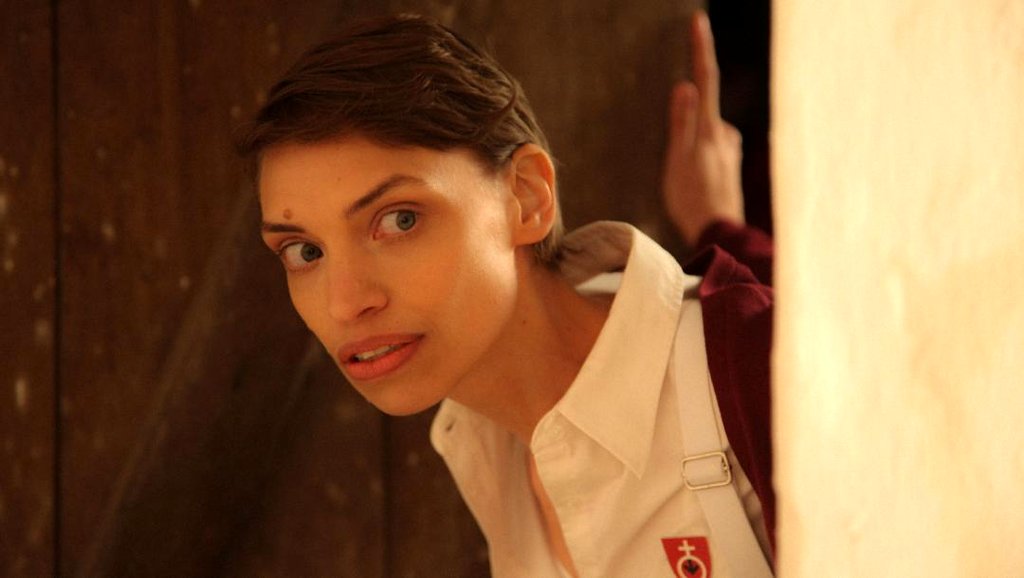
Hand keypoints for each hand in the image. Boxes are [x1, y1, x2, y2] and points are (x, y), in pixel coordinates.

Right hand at [662, 10, 744, 246]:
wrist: (719, 233)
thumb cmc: (692, 201)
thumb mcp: (678, 162)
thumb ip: (681, 124)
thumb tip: (686, 86)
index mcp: (710, 130)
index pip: (706, 80)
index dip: (702, 50)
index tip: (699, 22)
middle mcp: (726, 134)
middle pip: (702, 111)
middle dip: (686, 127)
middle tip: (678, 166)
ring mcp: (731, 149)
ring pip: (704, 133)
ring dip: (690, 148)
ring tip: (683, 183)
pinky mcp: (731, 163)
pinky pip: (708, 150)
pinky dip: (697, 159)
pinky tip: (693, 185)